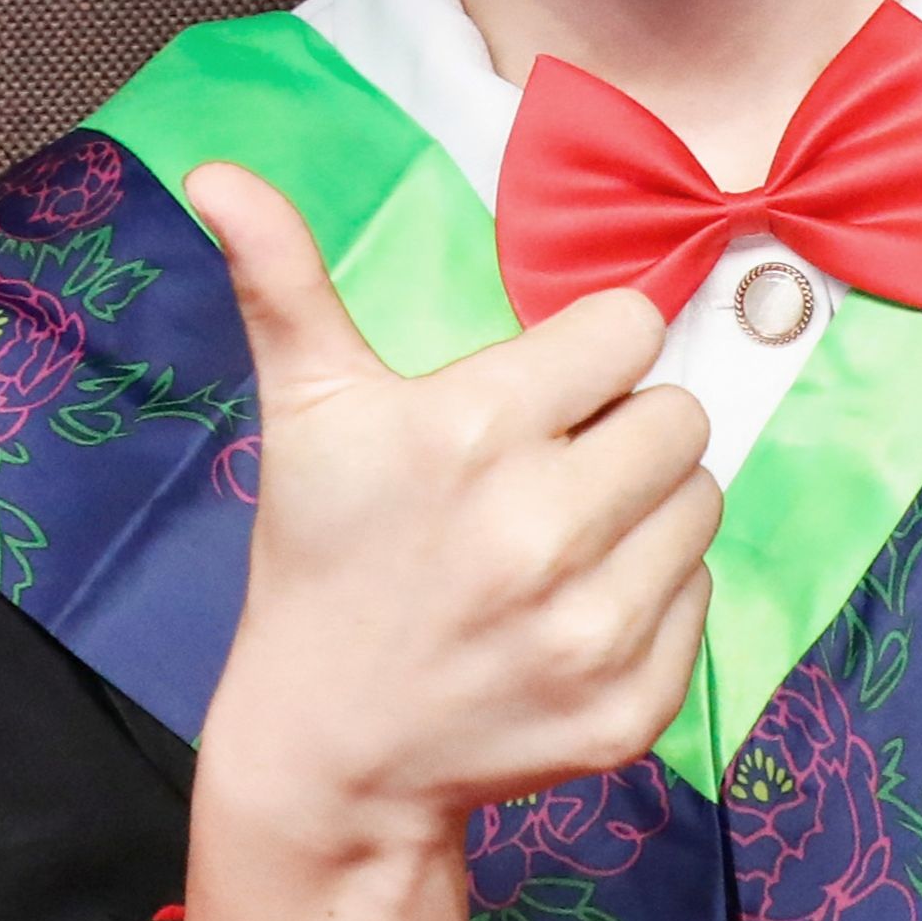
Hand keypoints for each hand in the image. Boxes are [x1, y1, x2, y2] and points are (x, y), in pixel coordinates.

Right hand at [182, 158, 713, 864]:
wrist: (330, 750)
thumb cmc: (323, 557)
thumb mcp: (306, 409)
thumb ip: (282, 277)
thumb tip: (218, 170)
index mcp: (473, 433)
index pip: (629, 329)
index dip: (589, 352)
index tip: (540, 392)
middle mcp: (542, 530)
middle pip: (680, 415)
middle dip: (624, 428)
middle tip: (550, 469)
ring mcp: (591, 629)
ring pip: (702, 504)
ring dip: (647, 511)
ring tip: (563, 538)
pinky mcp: (630, 707)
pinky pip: (703, 599)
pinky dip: (653, 598)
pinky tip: (573, 610)